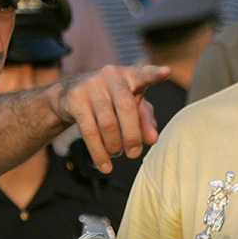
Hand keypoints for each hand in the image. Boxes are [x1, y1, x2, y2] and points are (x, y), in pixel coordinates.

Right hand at [51, 65, 169, 172]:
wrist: (71, 94)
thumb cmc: (111, 101)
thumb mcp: (131, 108)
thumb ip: (145, 121)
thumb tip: (152, 139)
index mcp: (131, 75)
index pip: (145, 74)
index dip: (155, 74)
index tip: (166, 72)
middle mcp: (111, 75)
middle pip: (126, 108)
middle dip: (132, 136)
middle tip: (134, 154)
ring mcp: (91, 85)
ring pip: (107, 123)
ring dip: (114, 145)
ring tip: (117, 153)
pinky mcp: (75, 99)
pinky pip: (89, 131)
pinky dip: (99, 153)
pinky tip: (105, 166)